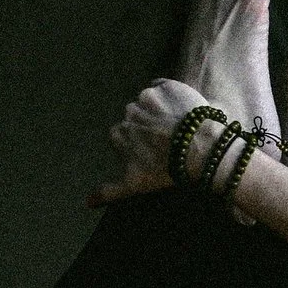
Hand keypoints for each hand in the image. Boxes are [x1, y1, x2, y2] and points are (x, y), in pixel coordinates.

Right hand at [90, 78, 214, 206]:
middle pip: (137, 118)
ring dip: (161, 111)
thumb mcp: (133, 185)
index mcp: (116, 133)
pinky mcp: (168, 85)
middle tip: (170, 140)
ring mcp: (147, 96)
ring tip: (179, 127)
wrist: (199, 150)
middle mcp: (128, 112)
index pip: (125, 136)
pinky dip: (170, 95)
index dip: (140, 144)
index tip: (155, 152)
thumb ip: (108, 191)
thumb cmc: (165, 170)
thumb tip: (87, 201)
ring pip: (151, 102)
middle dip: (150, 127)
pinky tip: (181, 109)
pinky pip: (165, 87)